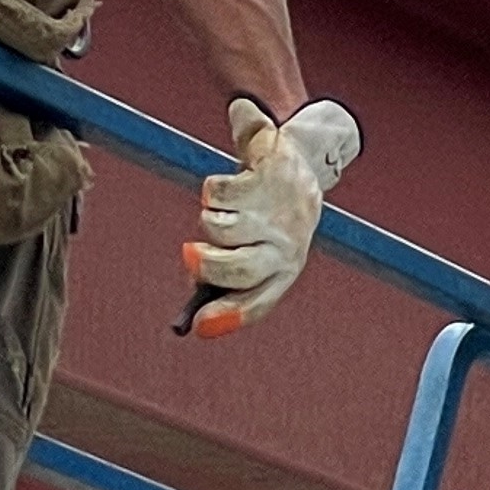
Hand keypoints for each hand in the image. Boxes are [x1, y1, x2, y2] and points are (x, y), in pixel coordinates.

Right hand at [179, 95, 364, 337]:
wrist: (298, 164)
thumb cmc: (271, 217)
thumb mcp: (258, 248)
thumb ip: (228, 278)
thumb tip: (195, 297)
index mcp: (285, 268)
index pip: (258, 302)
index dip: (227, 316)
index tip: (198, 325)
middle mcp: (287, 243)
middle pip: (239, 270)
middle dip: (206, 267)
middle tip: (191, 254)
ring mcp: (278, 210)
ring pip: (219, 228)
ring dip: (210, 220)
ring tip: (224, 211)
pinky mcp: (268, 175)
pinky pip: (216, 193)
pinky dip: (212, 191)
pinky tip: (231, 185)